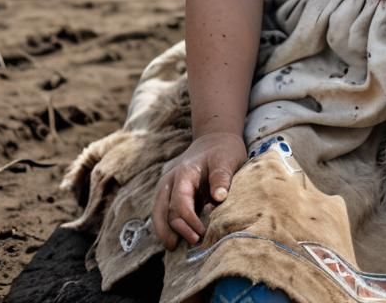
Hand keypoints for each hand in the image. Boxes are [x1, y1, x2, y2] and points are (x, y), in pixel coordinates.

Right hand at [152, 131, 245, 248]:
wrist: (214, 139)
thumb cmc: (222, 151)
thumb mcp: (226, 159)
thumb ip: (222, 177)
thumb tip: (220, 197)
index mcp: (184, 173)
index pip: (180, 203)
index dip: (189, 221)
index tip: (203, 233)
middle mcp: (170, 181)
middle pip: (164, 211)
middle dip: (174, 230)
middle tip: (192, 243)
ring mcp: (168, 187)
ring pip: (158, 213)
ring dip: (165, 231)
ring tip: (173, 247)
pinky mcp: (170, 193)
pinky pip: (163, 212)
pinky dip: (167, 226)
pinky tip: (175, 239)